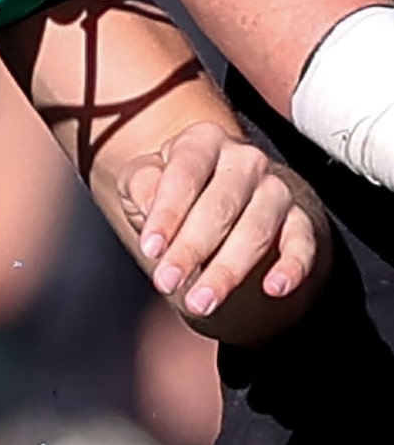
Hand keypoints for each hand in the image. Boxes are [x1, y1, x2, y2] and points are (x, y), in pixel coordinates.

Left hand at [118, 120, 329, 319]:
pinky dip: (292, 266)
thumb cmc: (174, 190)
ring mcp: (277, 189)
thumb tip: (152, 206)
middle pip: (221, 207)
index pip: (184, 176)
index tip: (150, 250)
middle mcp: (245, 160)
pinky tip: (274, 288)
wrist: (219, 199)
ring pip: (257, 231)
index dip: (167, 215)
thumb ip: (141, 185)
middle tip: (167, 282)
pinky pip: (302, 244)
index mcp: (202, 142)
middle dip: (192, 249)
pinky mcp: (302, 220)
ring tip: (201, 302)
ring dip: (228, 270)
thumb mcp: (143, 179)